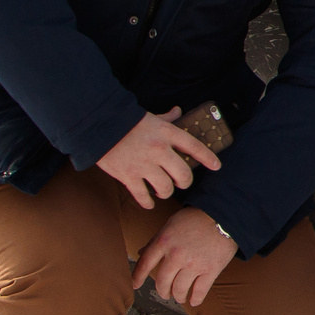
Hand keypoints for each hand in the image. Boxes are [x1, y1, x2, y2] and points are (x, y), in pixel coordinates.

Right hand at [96, 108, 222, 209]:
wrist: (97, 125)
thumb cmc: (125, 120)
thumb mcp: (150, 116)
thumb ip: (166, 118)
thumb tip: (178, 112)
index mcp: (166, 133)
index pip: (195, 147)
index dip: (208, 158)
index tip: (216, 166)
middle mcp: (159, 151)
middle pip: (183, 175)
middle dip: (184, 182)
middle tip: (180, 182)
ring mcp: (143, 165)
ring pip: (165, 188)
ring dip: (166, 192)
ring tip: (163, 191)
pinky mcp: (127, 176)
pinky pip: (142, 196)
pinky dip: (147, 203)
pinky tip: (149, 203)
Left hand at [132, 207, 236, 309]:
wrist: (225, 215)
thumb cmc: (197, 217)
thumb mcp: (172, 224)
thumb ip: (157, 240)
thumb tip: (142, 253)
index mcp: (164, 241)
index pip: (145, 263)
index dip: (138, 277)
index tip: (135, 285)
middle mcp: (176, 255)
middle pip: (162, 281)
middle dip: (162, 291)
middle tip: (165, 293)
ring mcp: (194, 264)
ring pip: (180, 289)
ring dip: (178, 296)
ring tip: (179, 297)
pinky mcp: (210, 270)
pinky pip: (200, 291)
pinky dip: (196, 299)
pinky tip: (193, 301)